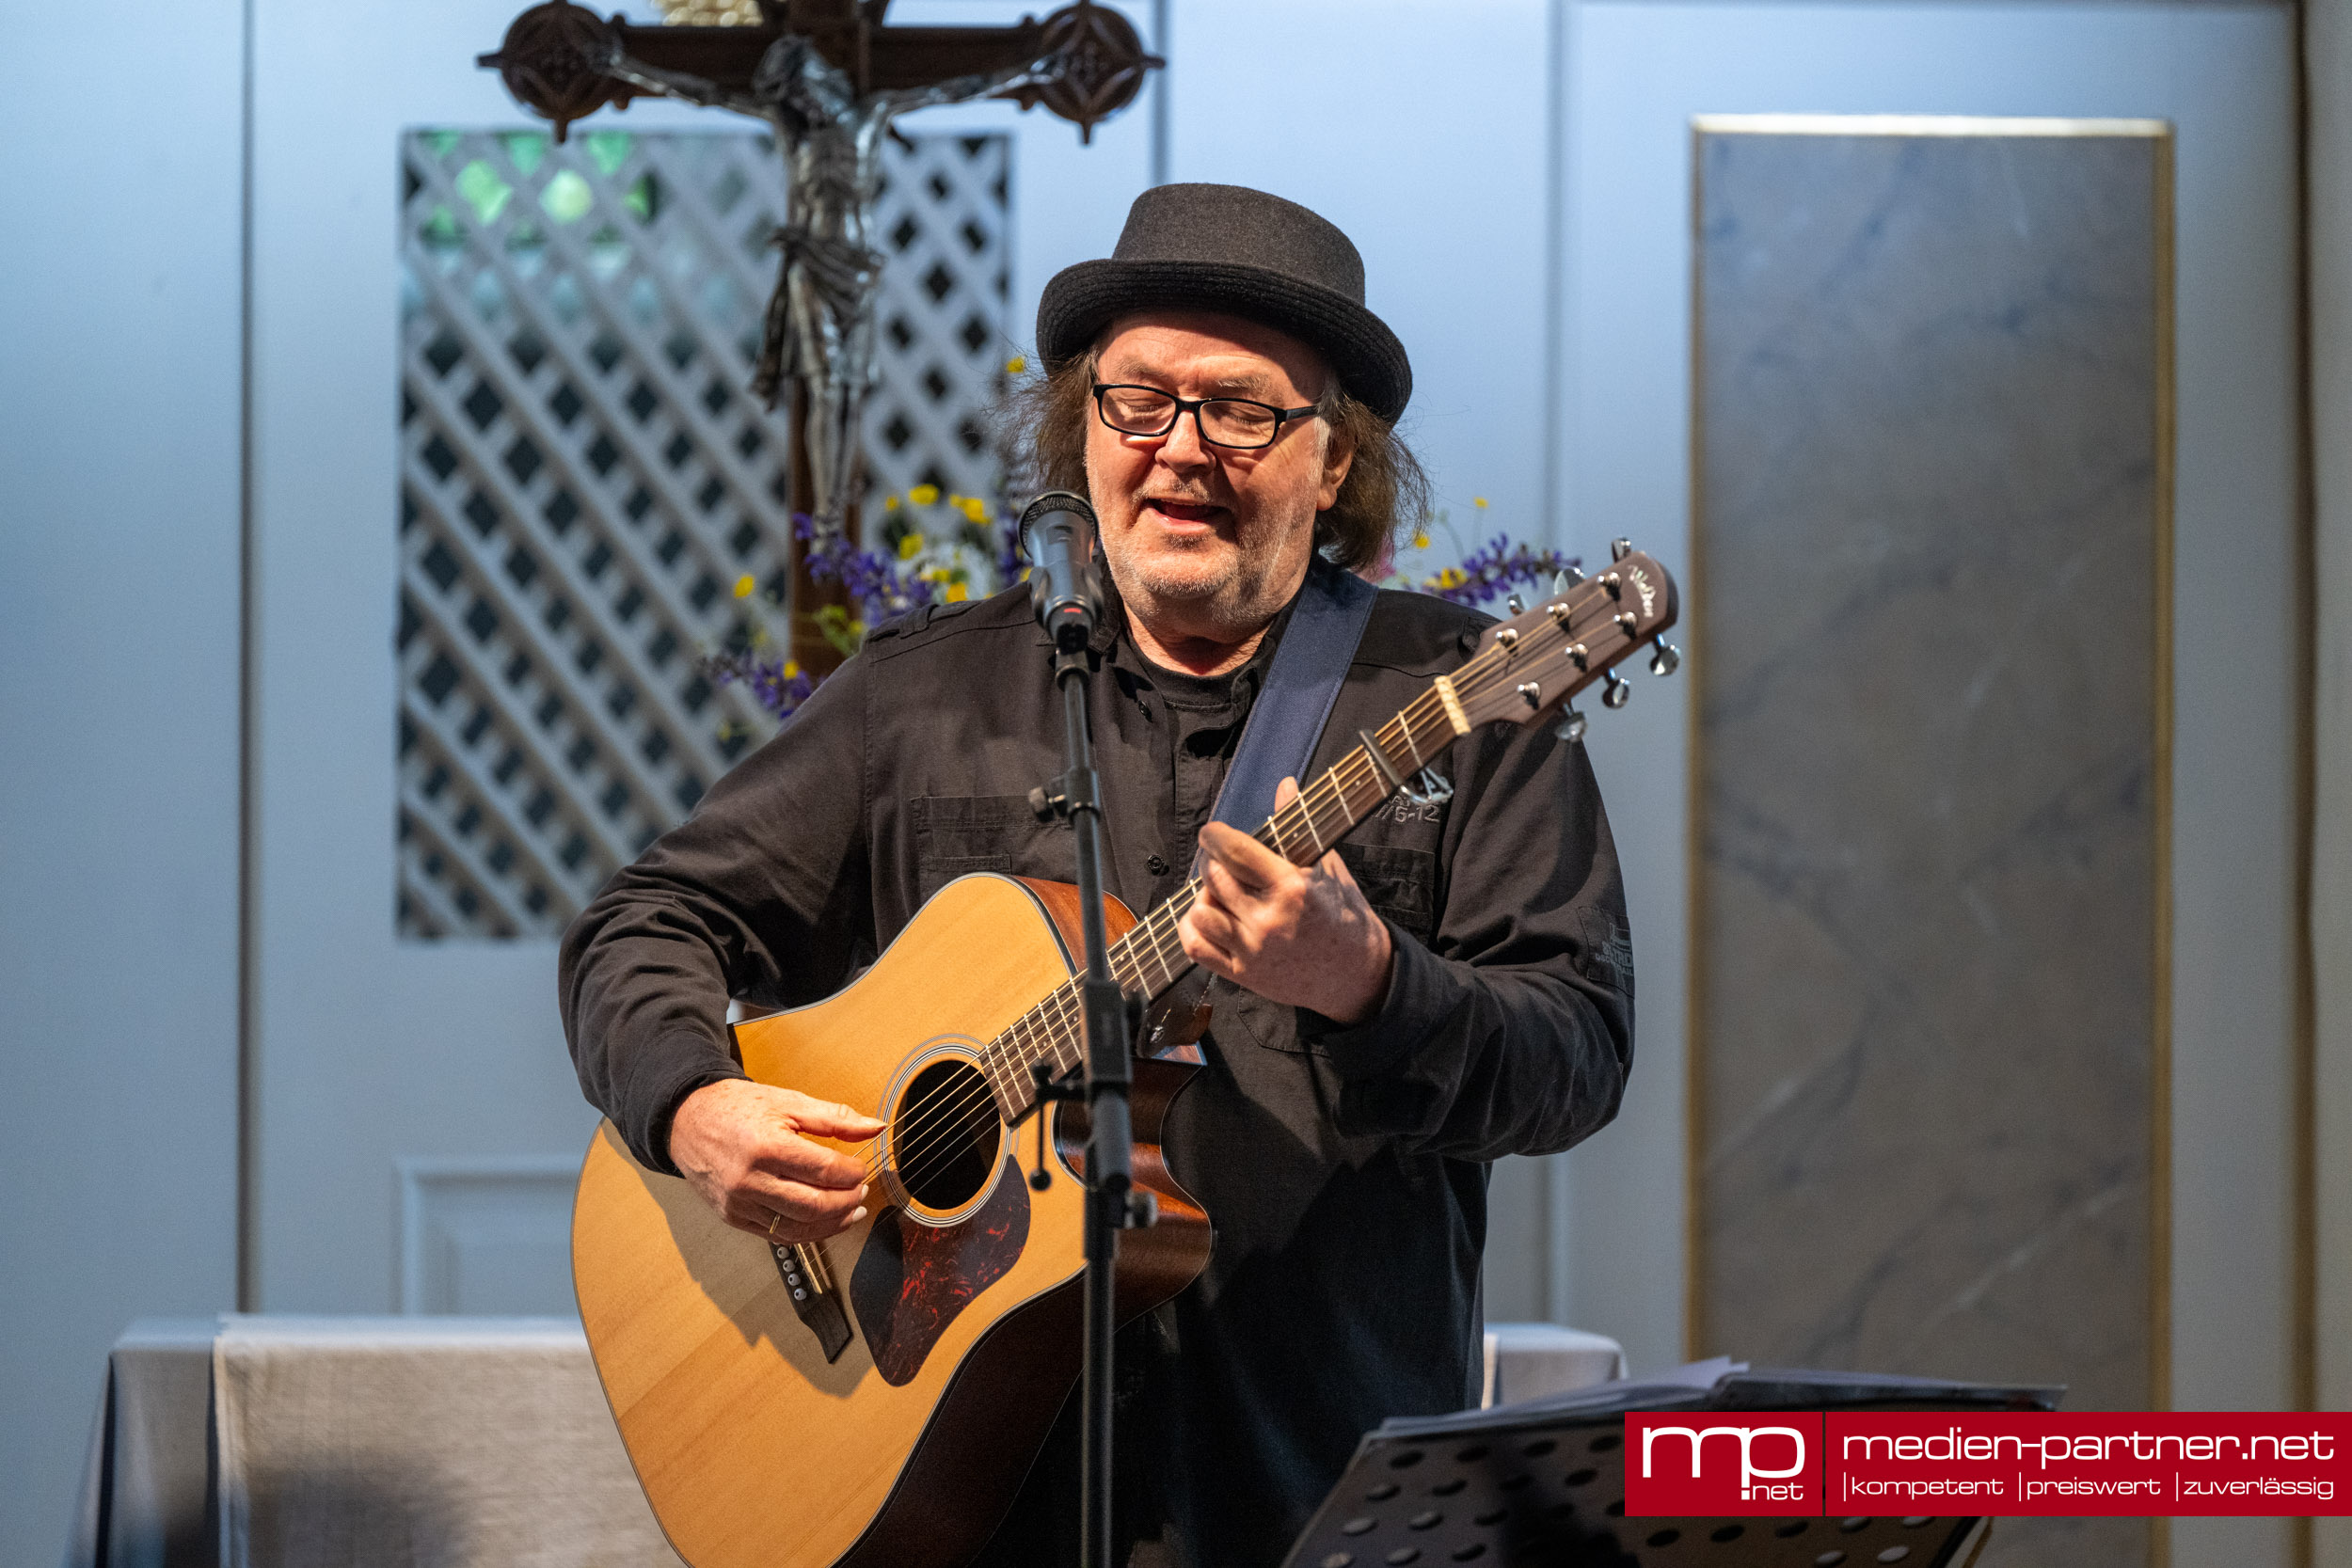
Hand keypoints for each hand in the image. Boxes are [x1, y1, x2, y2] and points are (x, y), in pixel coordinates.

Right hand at [668, 1079, 883, 1243]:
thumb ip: (835, 1118)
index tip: (861, 1168)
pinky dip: (807, 1232)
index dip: (852, 1173)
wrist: (688, 1120)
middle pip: (814, 1205)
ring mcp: (739, 1203)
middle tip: (860, 1191)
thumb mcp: (789, 1102)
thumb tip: (875, 1127)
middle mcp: (750, 1180)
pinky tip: (823, 1222)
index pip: (823, 1170)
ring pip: (798, 1229)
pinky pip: (777, 1236)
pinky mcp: (733, 1217)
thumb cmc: (738, 1108)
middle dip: (847, 1202)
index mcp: (766, 1147)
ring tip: (850, 1210)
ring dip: (832, 1224)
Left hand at [1180, 777, 1394, 1024]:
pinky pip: (1197, 948)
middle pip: (1215, 878)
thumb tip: (1284, 785)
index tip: (1212, 832)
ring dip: (1204, 896)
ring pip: (1201, 911)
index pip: (1236, 852)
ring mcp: (1253, 950)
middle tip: (1220, 859)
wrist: (1356, 975)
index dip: (1216, 836)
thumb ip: (1300, 827)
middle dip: (1212, 862)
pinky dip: (1193, 928)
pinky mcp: (1243, 974)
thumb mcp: (1329, 869)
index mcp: (1292, 889)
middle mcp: (1268, 920)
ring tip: (1219, 891)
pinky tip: (1207, 916)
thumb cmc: (1345, 918)